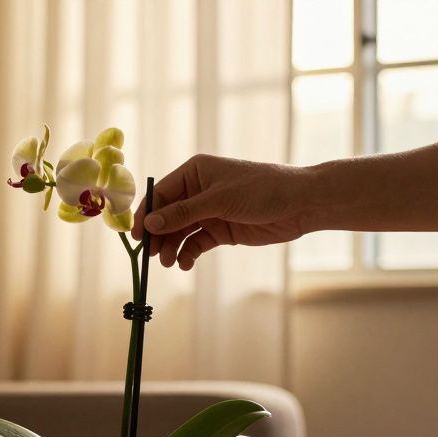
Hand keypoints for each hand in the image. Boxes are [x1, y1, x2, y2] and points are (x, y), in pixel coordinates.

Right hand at [131, 154, 311, 269]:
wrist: (300, 204)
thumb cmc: (262, 190)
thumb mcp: (219, 200)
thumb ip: (183, 213)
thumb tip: (150, 224)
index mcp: (194, 172)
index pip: (161, 193)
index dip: (146, 214)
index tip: (136, 237)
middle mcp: (198, 191)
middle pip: (167, 216)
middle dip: (158, 235)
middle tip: (151, 256)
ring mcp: (209, 211)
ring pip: (180, 232)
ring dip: (171, 247)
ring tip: (169, 263)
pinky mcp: (220, 230)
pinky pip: (195, 243)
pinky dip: (188, 254)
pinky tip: (185, 264)